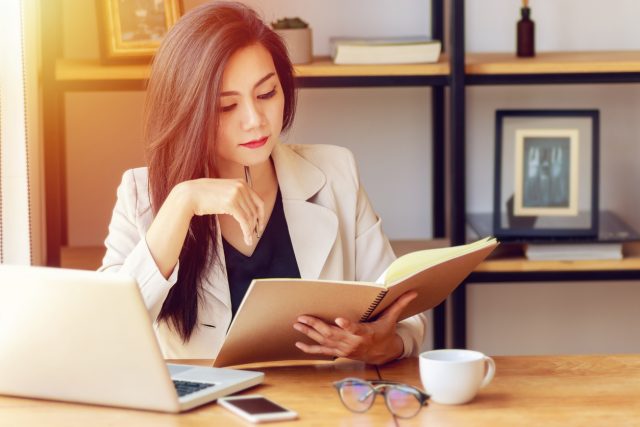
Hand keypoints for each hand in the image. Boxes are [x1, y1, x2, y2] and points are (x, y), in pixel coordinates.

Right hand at [176, 178, 264, 244]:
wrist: (188, 195)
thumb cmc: (203, 196)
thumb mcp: (224, 191)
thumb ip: (236, 196)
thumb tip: (247, 211)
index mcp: (241, 182)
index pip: (258, 201)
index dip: (261, 215)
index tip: (259, 225)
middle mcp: (241, 186)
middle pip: (256, 210)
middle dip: (257, 224)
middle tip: (255, 234)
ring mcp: (237, 194)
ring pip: (250, 217)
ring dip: (251, 230)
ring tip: (249, 240)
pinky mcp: (231, 204)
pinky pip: (244, 221)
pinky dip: (247, 231)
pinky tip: (246, 238)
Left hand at [293, 291, 417, 364]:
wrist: (382, 353)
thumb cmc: (385, 332)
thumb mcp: (392, 319)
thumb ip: (399, 304)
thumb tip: (413, 291)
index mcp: (365, 333)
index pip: (355, 329)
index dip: (347, 325)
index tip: (338, 320)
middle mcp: (352, 342)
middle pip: (332, 334)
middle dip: (316, 326)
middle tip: (303, 317)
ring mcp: (344, 348)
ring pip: (324, 341)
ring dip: (309, 333)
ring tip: (297, 324)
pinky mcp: (338, 352)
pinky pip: (322, 352)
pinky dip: (310, 349)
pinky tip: (298, 344)